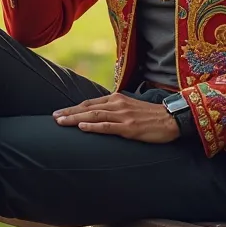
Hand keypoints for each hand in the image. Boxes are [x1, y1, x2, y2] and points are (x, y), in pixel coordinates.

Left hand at [53, 93, 180, 143]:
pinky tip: (82, 127)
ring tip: (61, 122)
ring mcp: (123, 115)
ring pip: (94, 115)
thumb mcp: (131, 108)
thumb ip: (116, 110)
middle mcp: (118, 104)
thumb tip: (100, 116)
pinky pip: (108, 126)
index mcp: (117, 99)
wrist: (172, 119)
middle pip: (88, 107)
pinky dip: (93, 126)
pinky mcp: (129, 127)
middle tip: (53, 117)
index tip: (60, 112)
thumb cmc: (152, 116)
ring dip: (75, 118)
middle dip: (69, 112)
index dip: (74, 107)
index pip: (90, 103)